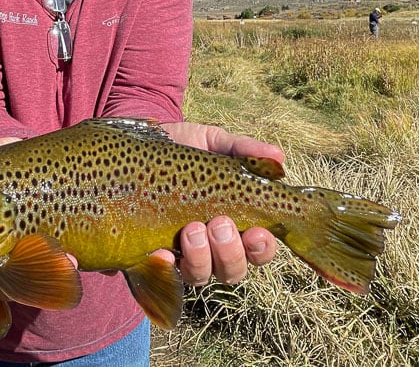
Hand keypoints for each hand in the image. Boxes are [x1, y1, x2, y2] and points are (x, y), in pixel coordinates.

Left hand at [158, 122, 282, 284]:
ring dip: (200, 258)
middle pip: (233, 270)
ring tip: (191, 229)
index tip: (257, 232)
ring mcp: (182, 254)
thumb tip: (278, 157)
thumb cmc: (183, 146)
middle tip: (219, 224)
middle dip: (229, 252)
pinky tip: (161, 253)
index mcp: (235, 223)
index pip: (259, 250)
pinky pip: (160, 274)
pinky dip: (164, 267)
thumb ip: (243, 149)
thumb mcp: (212, 142)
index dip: (262, 248)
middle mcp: (212, 247)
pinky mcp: (152, 254)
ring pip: (201, 276)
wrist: (140, 144)